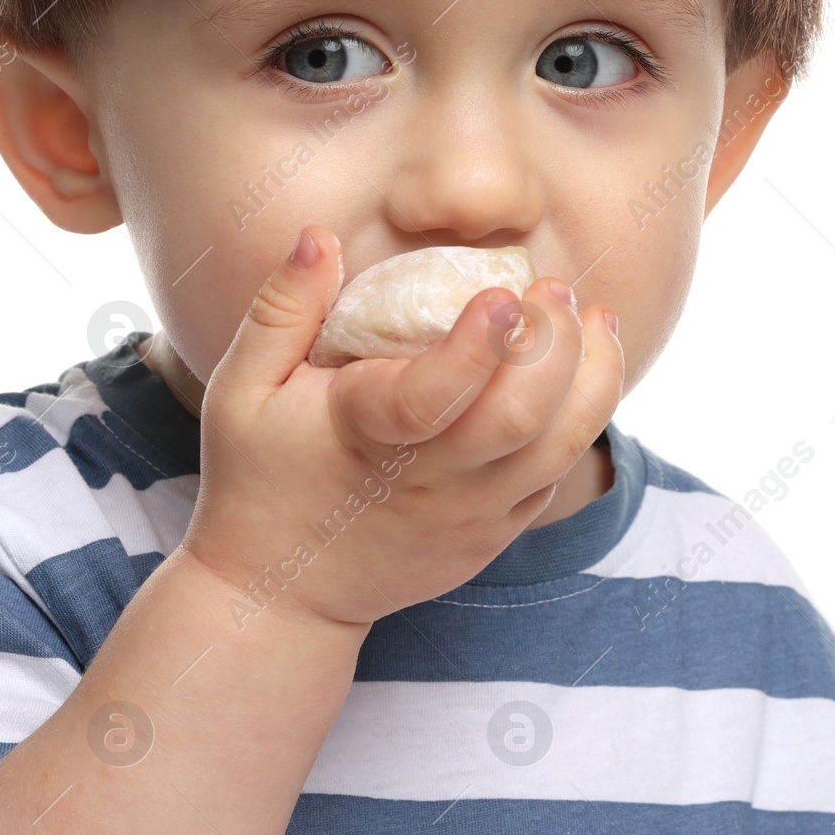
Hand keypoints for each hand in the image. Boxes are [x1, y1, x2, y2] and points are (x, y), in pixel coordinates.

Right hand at [178, 225, 622, 629]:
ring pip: (558, 450)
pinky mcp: (493, 534)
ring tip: (593, 319)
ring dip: (591, 378)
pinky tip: (582, 371)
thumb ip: (281, 309)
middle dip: (554, 346)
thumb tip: (320, 237)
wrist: (279, 596)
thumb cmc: (257, 477)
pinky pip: (555, 476)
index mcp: (363, 436)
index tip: (504, 293)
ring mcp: (470, 516)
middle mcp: (429, 482)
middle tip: (555, 288)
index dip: (476, 345)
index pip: (432, 397)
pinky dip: (580, 421)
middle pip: (517, 420)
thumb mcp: (240, 388)